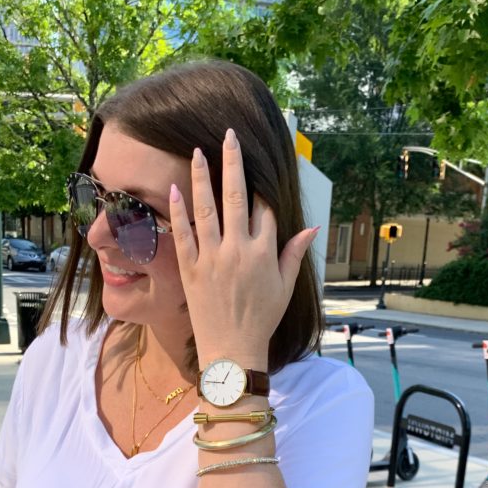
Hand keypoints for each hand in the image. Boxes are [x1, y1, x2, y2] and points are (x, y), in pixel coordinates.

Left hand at [169, 128, 317, 368]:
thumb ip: (294, 254)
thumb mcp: (284, 288)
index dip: (261, 183)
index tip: (258, 161)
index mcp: (264, 253)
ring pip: (206, 208)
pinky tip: (175, 188)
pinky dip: (179, 211)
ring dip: (201, 177)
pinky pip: (183, 234)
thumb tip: (311, 227)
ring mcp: (212, 258)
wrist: (232, 351)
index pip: (264, 208)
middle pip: (236, 196)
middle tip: (228, 135)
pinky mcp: (190, 270)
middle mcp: (238, 250)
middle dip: (233, 162)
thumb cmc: (261, 321)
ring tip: (197, 151)